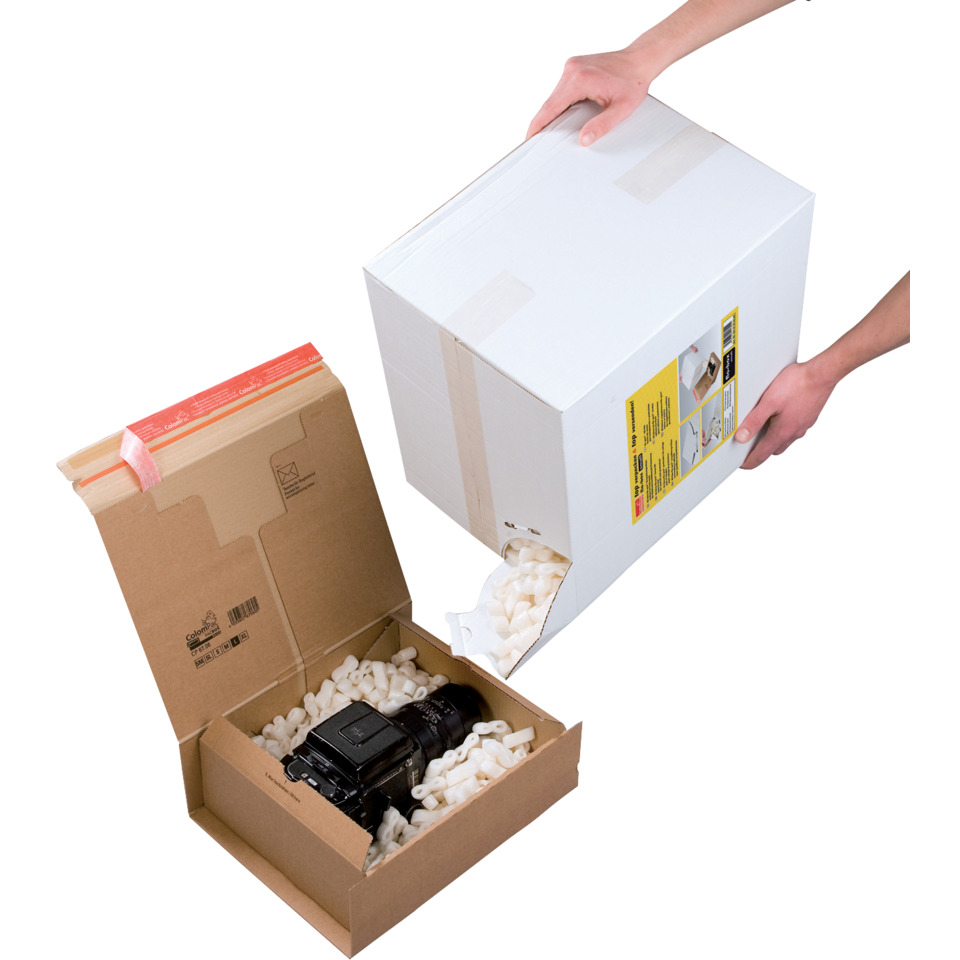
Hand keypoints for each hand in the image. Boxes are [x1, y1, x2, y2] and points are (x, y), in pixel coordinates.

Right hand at [526, 49, 654, 145]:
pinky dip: (561, 103)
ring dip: (553, 112)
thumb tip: (584, 140)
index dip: (537, 124)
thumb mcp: (622, 109)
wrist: (640, 59)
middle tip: (538, 141)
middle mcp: (572, 69)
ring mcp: (572, 65)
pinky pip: (561, 89)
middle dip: (544, 121)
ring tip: (552, 130)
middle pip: (550, 102)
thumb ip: (602, 125)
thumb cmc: (634, 82)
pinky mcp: (574, 66)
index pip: (550, 106)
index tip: (529, 137)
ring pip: (555, 95)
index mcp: (579, 79)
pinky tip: (564, 115)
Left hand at [735, 361, 833, 469]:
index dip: (749, 462)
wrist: (823, 373)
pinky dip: (783, 427)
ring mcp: (804, 425)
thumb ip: (754, 421)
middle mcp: (795, 432)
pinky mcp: (809, 416)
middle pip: (773, 449)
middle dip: (760, 450)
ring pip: (784, 438)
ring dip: (772, 438)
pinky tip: (779, 415)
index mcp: (783, 432)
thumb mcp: (768, 402)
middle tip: (747, 446)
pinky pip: (793, 427)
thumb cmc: (798, 384)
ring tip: (760, 428)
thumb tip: (741, 437)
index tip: (740, 464)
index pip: (762, 455)